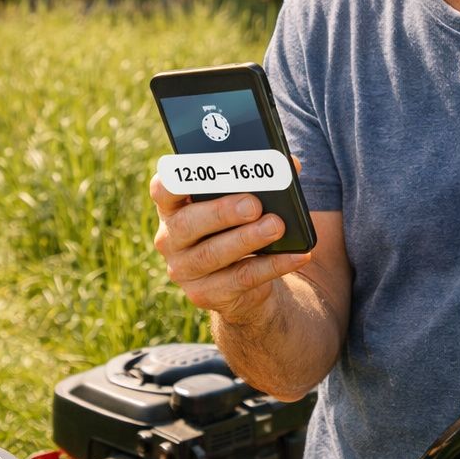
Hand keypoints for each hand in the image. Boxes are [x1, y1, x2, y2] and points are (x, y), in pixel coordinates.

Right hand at [150, 176, 312, 324]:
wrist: (245, 280)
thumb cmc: (240, 226)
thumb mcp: (244, 201)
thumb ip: (261, 180)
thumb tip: (291, 165)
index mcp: (174, 207)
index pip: (163, 190)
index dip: (175, 181)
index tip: (198, 170)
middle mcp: (171, 239)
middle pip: (189, 223)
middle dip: (222, 212)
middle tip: (254, 204)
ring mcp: (184, 269)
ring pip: (213, 254)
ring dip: (247, 239)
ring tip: (276, 226)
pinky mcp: (204, 294)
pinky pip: (241, 279)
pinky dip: (272, 265)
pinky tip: (296, 255)